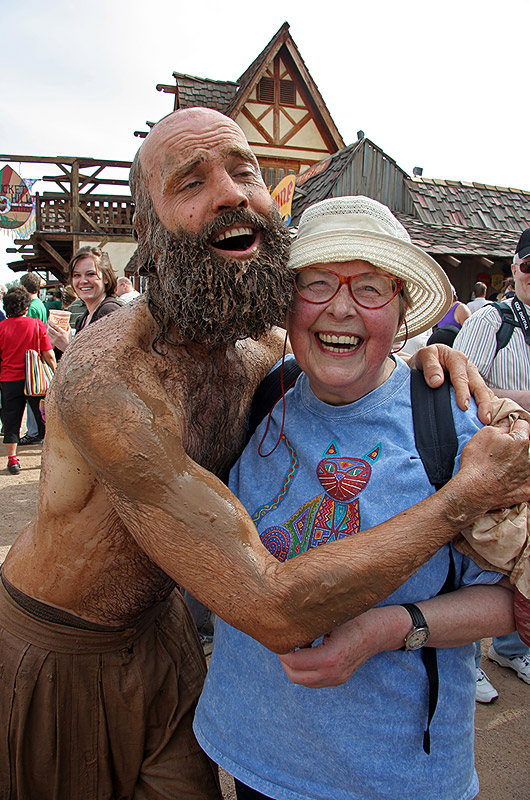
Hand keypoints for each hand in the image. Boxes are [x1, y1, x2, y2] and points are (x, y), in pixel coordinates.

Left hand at [47, 321, 71, 351]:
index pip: (55, 326)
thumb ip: (68, 327)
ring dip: (47, 328)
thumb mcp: (70, 332)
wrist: (68, 347)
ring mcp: (55, 338)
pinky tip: (49, 331)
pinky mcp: (53, 341)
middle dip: (48, 325)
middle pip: (50, 328)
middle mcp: (58, 335)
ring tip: (48, 326)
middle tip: (48, 322)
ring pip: (49, 332)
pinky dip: (48, 333)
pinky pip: (49, 336)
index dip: (51, 322)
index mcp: (62, 332)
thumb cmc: (69, 340)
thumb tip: (67, 322)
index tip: (49, 320)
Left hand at [277, 608, 401, 687]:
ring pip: (303, 680)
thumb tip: (285, 622)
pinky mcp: (339, 679)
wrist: (381, 631)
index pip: (294, 662)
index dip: (281, 650)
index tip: (278, 637)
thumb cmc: (357, 619)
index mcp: (330, 657)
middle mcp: (333, 673)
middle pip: (295, 676)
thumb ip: (309, 625)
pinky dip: (305, 668)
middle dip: (284, 660)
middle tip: (282, 642)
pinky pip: (314, 680)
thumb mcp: (331, 618)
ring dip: (294, 665)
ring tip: (295, 644)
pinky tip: (308, 649)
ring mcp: (337, 679)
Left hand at [414, 344, 492, 423]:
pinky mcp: (473, 386)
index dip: (463, 392)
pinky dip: (485, 406)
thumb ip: (430, 366)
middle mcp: (468, 368)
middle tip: (484, 418)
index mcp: (456, 359)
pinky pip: (481, 395)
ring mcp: (472, 377)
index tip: (463, 406)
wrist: (425, 361)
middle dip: (483, 402)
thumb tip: (437, 382)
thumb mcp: (424, 355)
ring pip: (483, 391)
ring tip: (487, 420)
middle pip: (478, 386)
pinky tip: (485, 417)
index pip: (461, 377)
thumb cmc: (426, 359)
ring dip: (487, 406)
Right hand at [455, 421, 529, 513]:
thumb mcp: (485, 434)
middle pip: (527, 445)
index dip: (512, 426)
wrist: (473, 491)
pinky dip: (521, 480)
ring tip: (502, 468)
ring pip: (527, 463)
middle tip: (502, 452)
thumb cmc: (477, 462)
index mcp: (522, 440)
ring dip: (519, 462)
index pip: (523, 425)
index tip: (507, 431)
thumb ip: (501, 427)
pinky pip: (528, 482)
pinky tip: (510, 480)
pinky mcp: (527, 490)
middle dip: (517, 446)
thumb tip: (507, 425)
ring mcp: (529, 475)